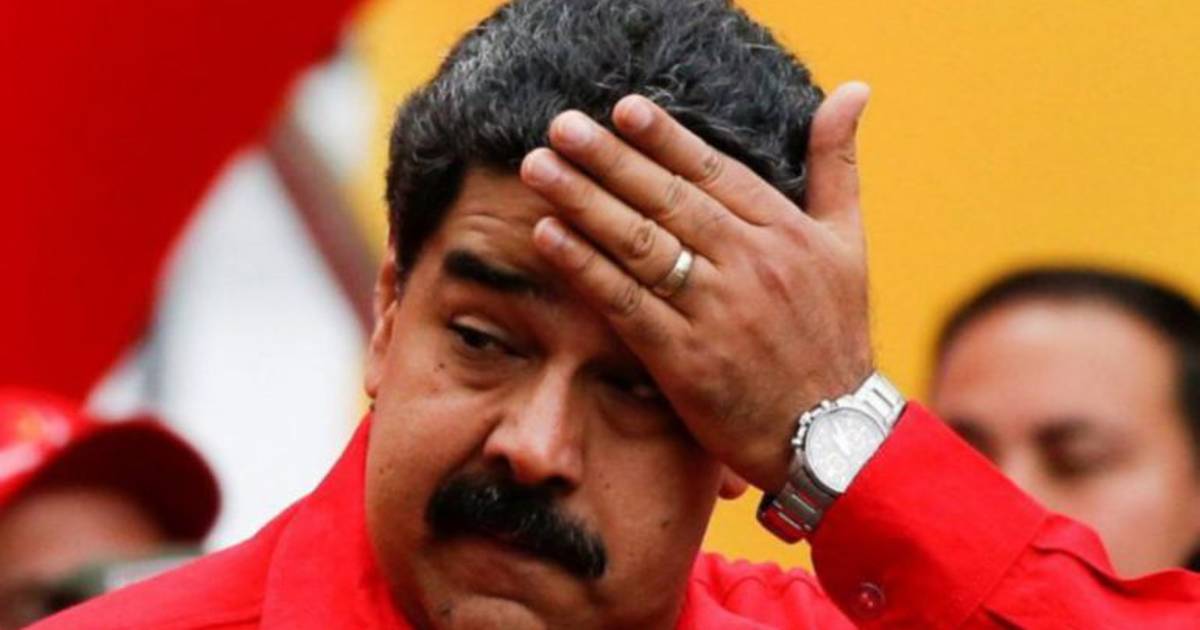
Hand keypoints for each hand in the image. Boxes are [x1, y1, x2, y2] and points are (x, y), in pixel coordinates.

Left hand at [521, 83, 873, 492]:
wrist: (833, 435)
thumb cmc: (836, 335)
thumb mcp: (850, 243)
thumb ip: (838, 165)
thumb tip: (853, 88)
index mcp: (785, 233)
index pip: (715, 172)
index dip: (665, 138)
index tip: (621, 108)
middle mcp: (751, 265)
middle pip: (668, 200)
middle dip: (609, 159)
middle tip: (561, 127)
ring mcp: (716, 312)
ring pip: (640, 245)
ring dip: (584, 203)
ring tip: (540, 169)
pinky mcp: (686, 360)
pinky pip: (625, 303)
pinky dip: (585, 267)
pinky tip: (549, 236)